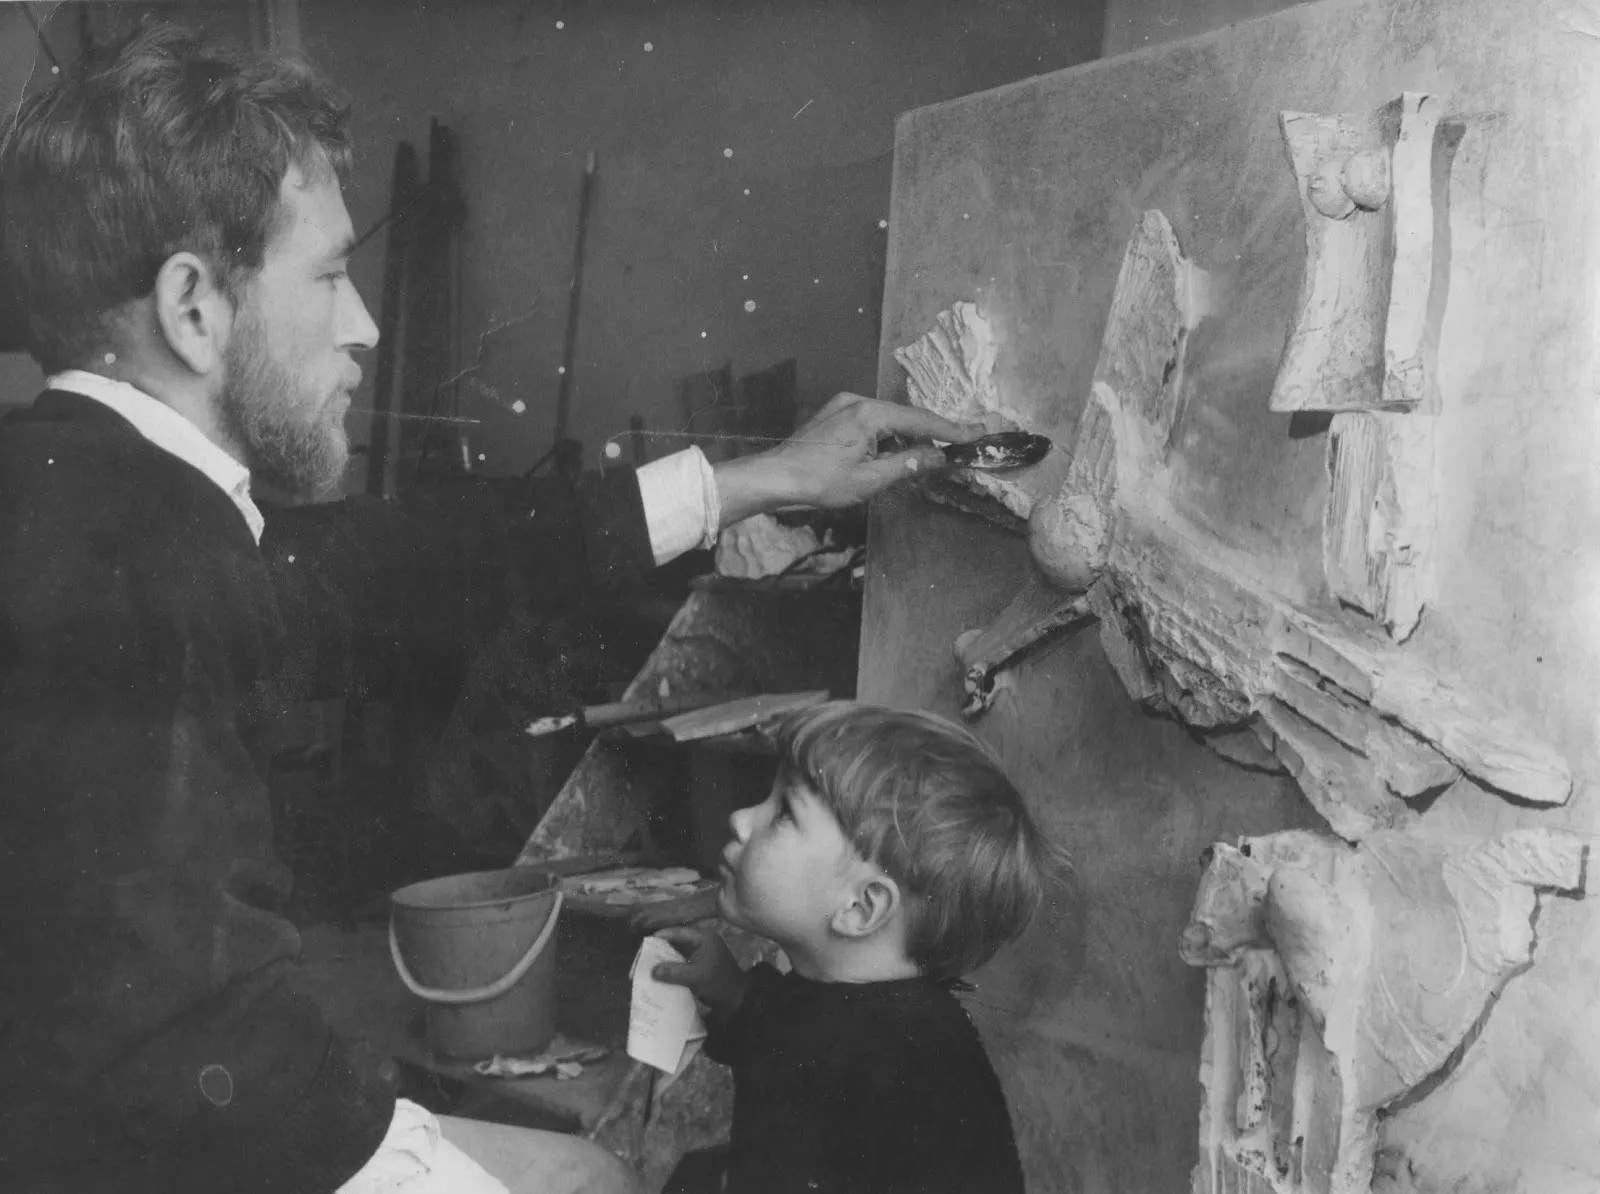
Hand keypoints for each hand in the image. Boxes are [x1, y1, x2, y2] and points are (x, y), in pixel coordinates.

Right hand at [650, 925, 749, 1014]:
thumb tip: (652, 970)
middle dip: (659, 949)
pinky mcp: (698, 964)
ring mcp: (700, 952)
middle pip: (675, 941)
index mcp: (703, 937)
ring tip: (647, 967)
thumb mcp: (696, 977)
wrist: (737, 998)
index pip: (677, 932)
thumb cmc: (719, 983)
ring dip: (665, 959)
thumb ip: (674, 972)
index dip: (659, 937)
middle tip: (642, 958)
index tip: (643, 946)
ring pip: (677, 952)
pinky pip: (681, 961)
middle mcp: (700, 941)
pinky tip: (660, 975)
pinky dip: (672, 967)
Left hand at [714, 392, 987, 525]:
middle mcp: (858, 401)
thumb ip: (907, 465)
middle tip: (959, 443)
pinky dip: (888, 435)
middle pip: (905, 417)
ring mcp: (844, 406)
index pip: (920, 420)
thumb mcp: (869, 480)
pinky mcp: (835, 415)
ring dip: (908, 436)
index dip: (949, 429)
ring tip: (930, 453)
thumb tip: (938, 456)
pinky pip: (872, 422)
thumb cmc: (819, 482)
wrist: (774, 478)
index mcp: (869, 414)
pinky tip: (896, 452)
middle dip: (931, 432)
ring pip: (888, 420)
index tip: (975, 433)